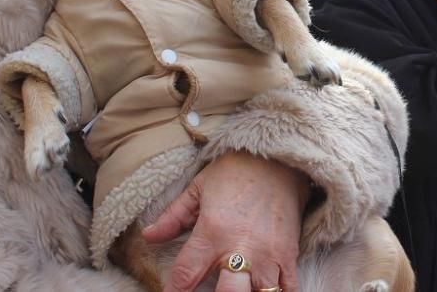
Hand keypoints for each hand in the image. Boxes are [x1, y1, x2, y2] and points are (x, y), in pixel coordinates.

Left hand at [141, 151, 310, 291]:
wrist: (278, 158)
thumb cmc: (235, 171)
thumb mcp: (199, 188)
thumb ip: (173, 216)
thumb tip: (148, 237)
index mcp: (212, 231)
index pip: (185, 276)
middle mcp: (240, 247)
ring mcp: (268, 255)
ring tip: (238, 289)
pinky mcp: (289, 255)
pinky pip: (288, 289)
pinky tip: (265, 291)